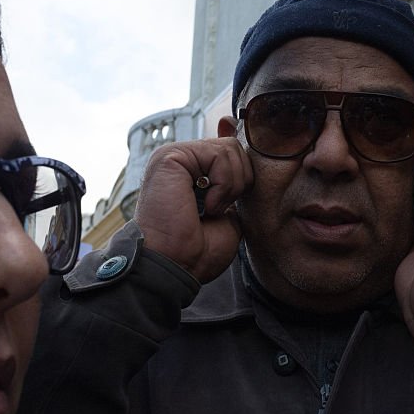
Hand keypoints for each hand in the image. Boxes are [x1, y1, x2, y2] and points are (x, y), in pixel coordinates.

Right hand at [134, 137, 253, 282]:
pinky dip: (223, 184)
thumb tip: (239, 150)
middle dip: (240, 182)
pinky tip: (207, 205)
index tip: (232, 195)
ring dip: (231, 186)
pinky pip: (219, 155)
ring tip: (211, 209)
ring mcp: (174, 155)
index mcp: (193, 171)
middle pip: (234, 147)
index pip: (228, 148)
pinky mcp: (171, 156)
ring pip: (230, 149)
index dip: (243, 166)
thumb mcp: (229, 214)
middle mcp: (182, 160)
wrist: (176, 265)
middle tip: (218, 210)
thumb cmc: (198, 251)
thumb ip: (234, 183)